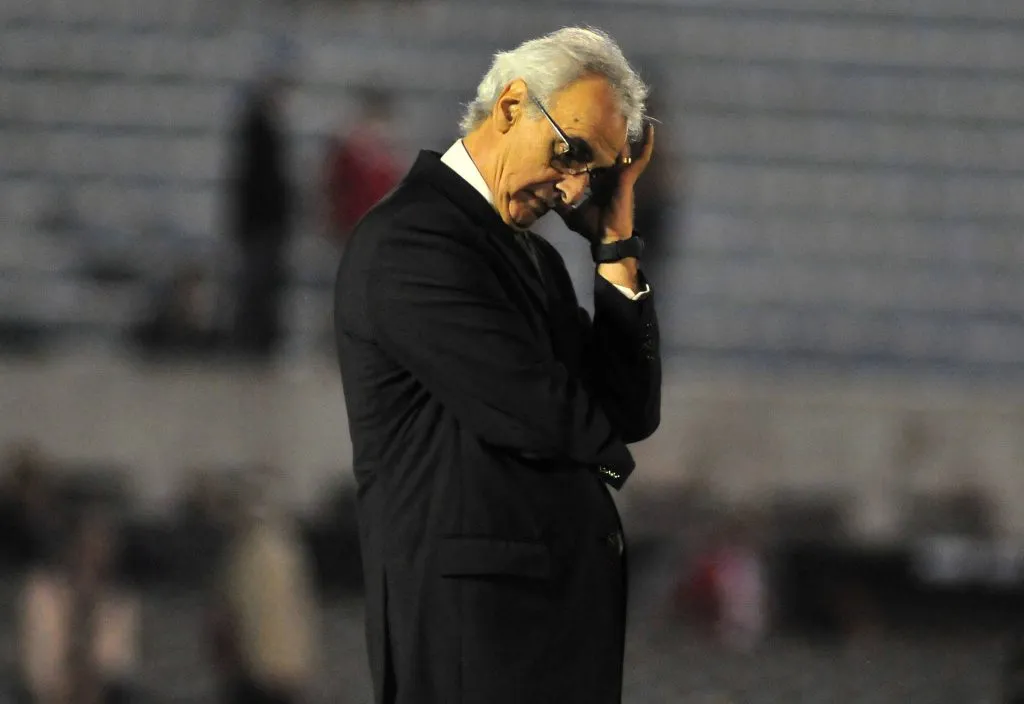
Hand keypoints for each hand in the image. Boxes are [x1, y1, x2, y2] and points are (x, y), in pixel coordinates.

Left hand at [558, 123, 655, 243]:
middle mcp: (610, 177)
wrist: (607, 238)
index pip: (592, 163)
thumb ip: (561, 205)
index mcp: (599, 184)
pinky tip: (650, 130)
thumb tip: (547, 199)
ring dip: (624, 135)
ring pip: (623, 151)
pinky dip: (646, 145)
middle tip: (600, 117)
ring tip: (624, 114)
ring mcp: (620, 176)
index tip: (576, 139)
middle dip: (605, 138)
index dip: (585, 152)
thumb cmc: (593, 228)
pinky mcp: (628, 177)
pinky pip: (641, 159)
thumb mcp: (571, 215)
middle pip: (608, 153)